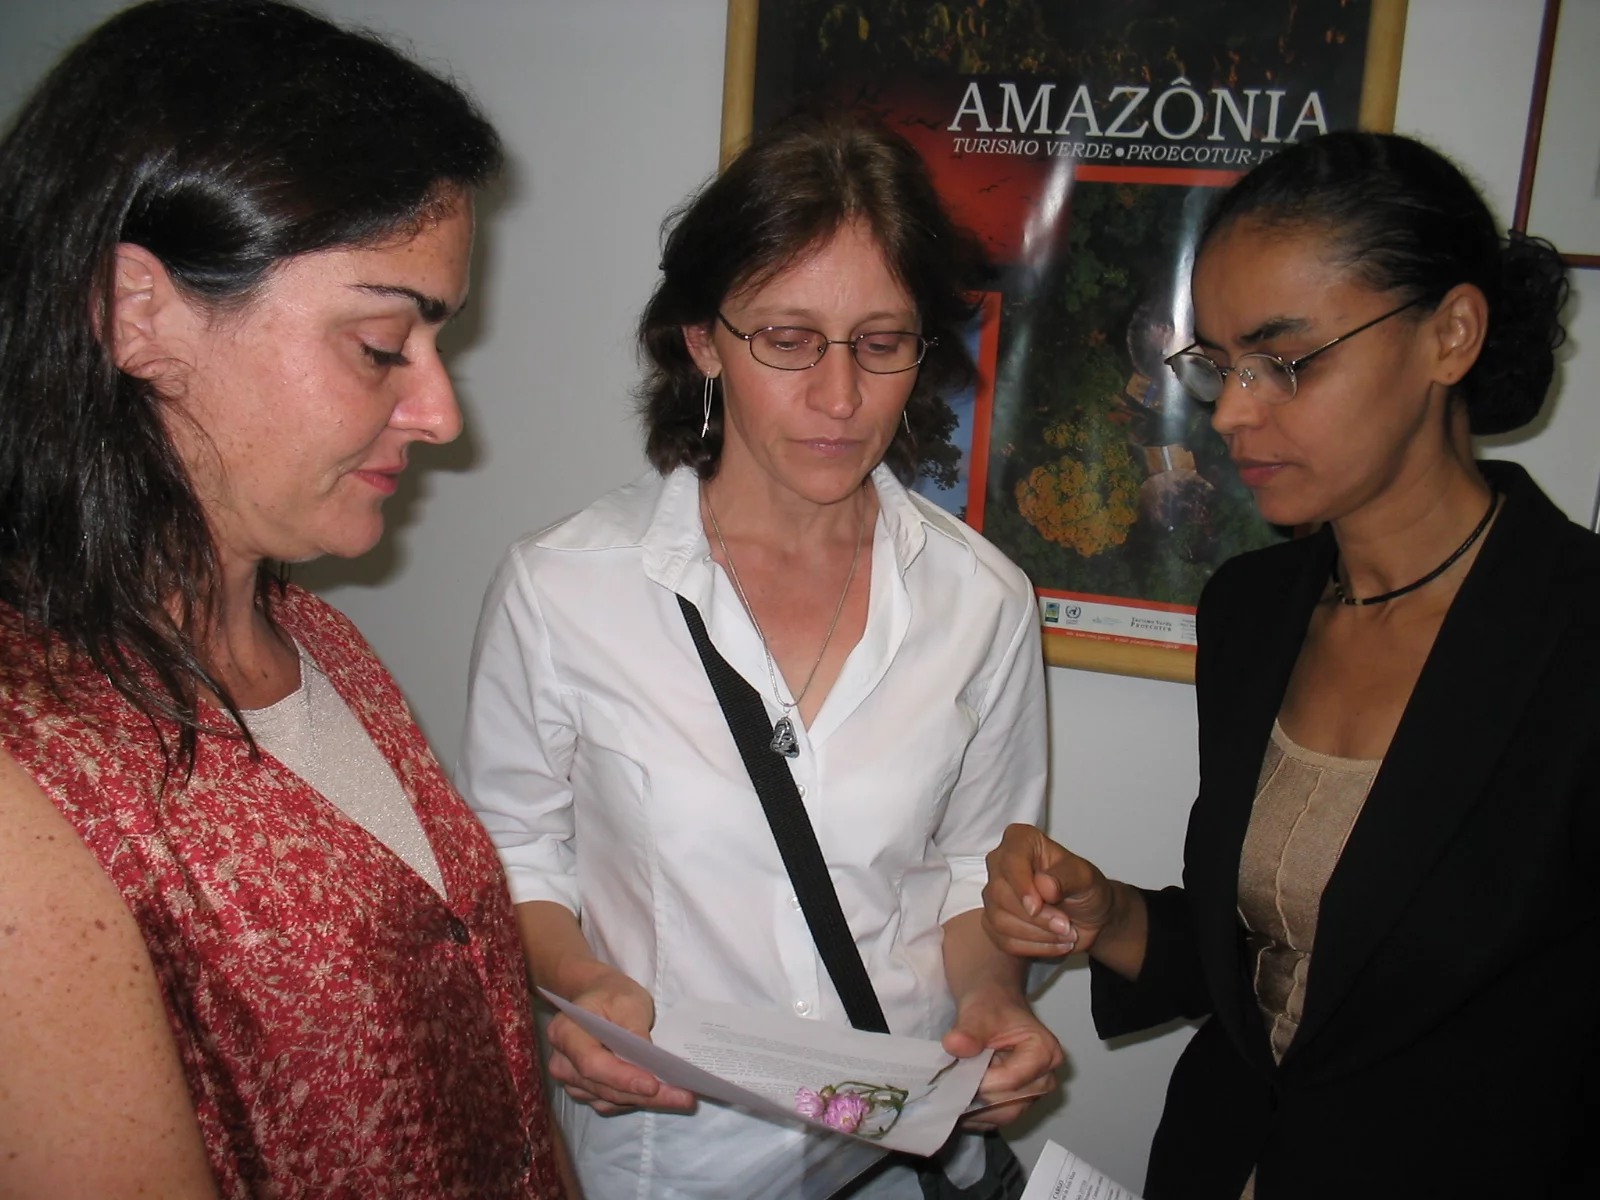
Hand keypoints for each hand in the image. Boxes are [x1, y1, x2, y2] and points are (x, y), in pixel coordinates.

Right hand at [544, 965, 695, 1114]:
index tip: (653, 1085)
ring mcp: (571, 1080)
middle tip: (683, 1097)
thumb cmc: (611, 995)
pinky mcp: (585, 1090)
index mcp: (565, 1033)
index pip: (593, 1064)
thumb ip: (636, 1031)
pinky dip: (635, 1100)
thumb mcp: (628, 1002)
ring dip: (644, 1101)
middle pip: (603, 1087)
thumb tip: (650, 1062)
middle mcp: (563, 1062)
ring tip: (679, 1097)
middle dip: (644, 1095)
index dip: (622, 1078)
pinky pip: (609, 1102)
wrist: (597, 997)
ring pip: (609, 1099)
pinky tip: (661, 1096)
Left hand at [942, 985, 1061, 1130]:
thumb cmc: (991, 1005)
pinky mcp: (1018, 1102)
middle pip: (1011, 1103)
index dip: (981, 1081)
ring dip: (975, 1110)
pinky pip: (997, 1118)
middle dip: (978, 1098)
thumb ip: (969, 1030)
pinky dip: (976, 1115)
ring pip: (1004, 1116)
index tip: (955, 1074)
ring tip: (950, 1098)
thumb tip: (955, 1045)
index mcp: (1045, 1051)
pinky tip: (956, 1104)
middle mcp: (1045, 1077)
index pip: (1012, 1079)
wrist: (992, 1004)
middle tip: (948, 1089)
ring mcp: (1033, 1093)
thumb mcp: (978, 1011)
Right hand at [981, 823, 1116, 957]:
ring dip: (1038, 935)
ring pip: (999, 920)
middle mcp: (1001, 863)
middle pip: (999, 893)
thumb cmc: (1085, 887)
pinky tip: (1055, 944)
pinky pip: (1003, 940)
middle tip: (1066, 925)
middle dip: (1036, 917)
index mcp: (1021, 841)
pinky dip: (1033, 948)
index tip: (1037, 906)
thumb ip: (1066, 877)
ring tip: (1065, 934)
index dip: (1021, 885)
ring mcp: (994, 894)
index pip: (1010, 860)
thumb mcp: (1086, 877)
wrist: (1088, 915)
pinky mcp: (993, 921)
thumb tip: (1044, 886)